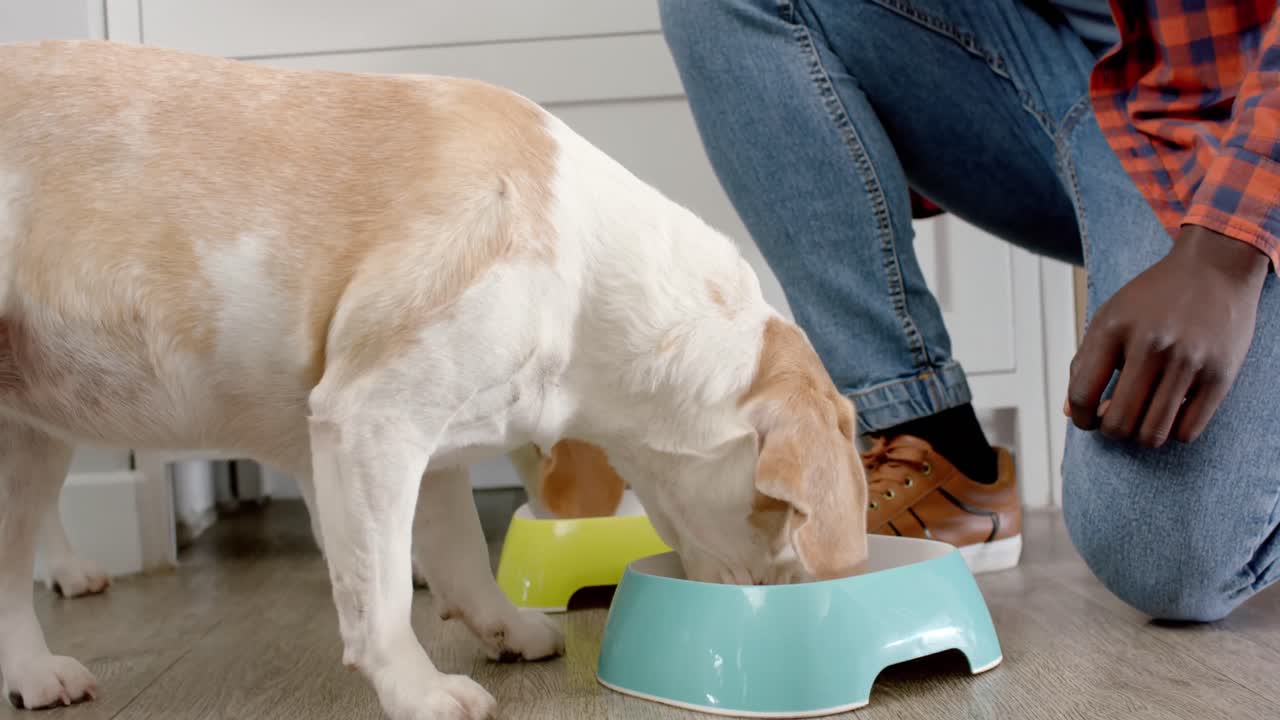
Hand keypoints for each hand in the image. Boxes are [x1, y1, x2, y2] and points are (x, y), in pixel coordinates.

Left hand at [1065, 225, 1268, 446]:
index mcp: (1115, 329)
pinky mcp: (1220, 375)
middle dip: (1110, 430)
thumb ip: (1084, 362)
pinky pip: (1188, 432)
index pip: (1083, 394)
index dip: (1080, 417)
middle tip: (1116, 419)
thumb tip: (1069, 411)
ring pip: (1153, 433)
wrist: (1215, 268)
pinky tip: (1171, 412)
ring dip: (1140, 436)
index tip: (1087, 419)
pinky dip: (1174, 432)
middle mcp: (1152, 345)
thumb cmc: (1155, 296)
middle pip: (1118, 422)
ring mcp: (1189, 361)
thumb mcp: (1109, 316)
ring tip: (1142, 419)